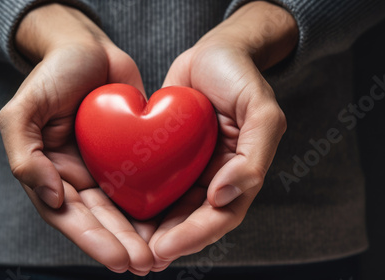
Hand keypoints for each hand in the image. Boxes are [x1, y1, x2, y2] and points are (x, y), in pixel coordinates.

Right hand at [0, 4, 152, 274]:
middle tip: (145, 264)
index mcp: (51, 172)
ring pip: (124, 207)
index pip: (70, 216)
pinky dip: (157, 202)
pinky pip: (144, 180)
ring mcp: (106, 166)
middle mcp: (80, 175)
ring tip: (160, 255)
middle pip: (100, 219)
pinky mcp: (132, 152)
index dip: (93, 240)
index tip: (118, 259)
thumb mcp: (23, 111)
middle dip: (121, 244)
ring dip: (140, 234)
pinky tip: (174, 218)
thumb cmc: (52, 74)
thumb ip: (25, 155)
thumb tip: (53, 198)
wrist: (87, 46)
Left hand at [148, 1, 297, 269]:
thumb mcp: (261, 110)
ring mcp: (194, 167)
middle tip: (141, 260)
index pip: (220, 216)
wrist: (215, 51)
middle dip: (170, 242)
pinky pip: (157, 182)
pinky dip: (143, 200)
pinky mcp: (171, 154)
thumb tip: (225, 197)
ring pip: (174, 208)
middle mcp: (217, 176)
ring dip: (154, 231)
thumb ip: (253, 156)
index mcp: (241, 173)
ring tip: (129, 248)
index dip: (194, 236)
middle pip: (194, 220)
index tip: (164, 248)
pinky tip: (123, 213)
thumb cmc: (240, 76)